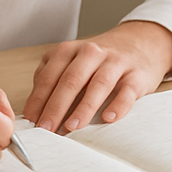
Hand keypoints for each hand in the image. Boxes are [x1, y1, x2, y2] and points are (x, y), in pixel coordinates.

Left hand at [23, 21, 171, 133]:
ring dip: (83, 108)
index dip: (38, 100)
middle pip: (70, 81)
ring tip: (72, 127)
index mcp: (70, 50)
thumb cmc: (99, 60)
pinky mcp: (137, 75)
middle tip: (46, 129)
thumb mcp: (71, 59)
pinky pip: (127, 91)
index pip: (49, 77)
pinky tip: (109, 118)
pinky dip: (118, 105)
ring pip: (97, 85)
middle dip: (56, 107)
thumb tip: (33, 109)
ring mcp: (115, 63)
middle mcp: (91, 53)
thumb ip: (52, 77)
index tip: (31, 122)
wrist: (141, 42)